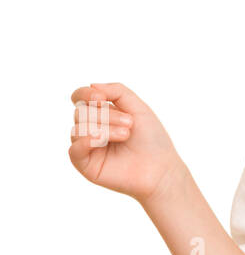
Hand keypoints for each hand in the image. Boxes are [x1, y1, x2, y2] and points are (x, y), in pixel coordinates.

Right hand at [68, 81, 186, 203]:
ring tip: (126, 135)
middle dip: (105, 115)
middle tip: (130, 124)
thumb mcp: (138, 107)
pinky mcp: (86, 165)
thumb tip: (91, 85)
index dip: (85, 94)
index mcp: (101, 115)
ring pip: (78, 129)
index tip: (101, 98)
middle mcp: (91, 129)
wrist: (161, 169)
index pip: (80, 98)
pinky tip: (102, 140)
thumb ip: (117, 91)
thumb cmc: (152, 140)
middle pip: (80, 112)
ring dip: (104, 128)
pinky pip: (74, 149)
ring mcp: (87, 148)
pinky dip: (87, 141)